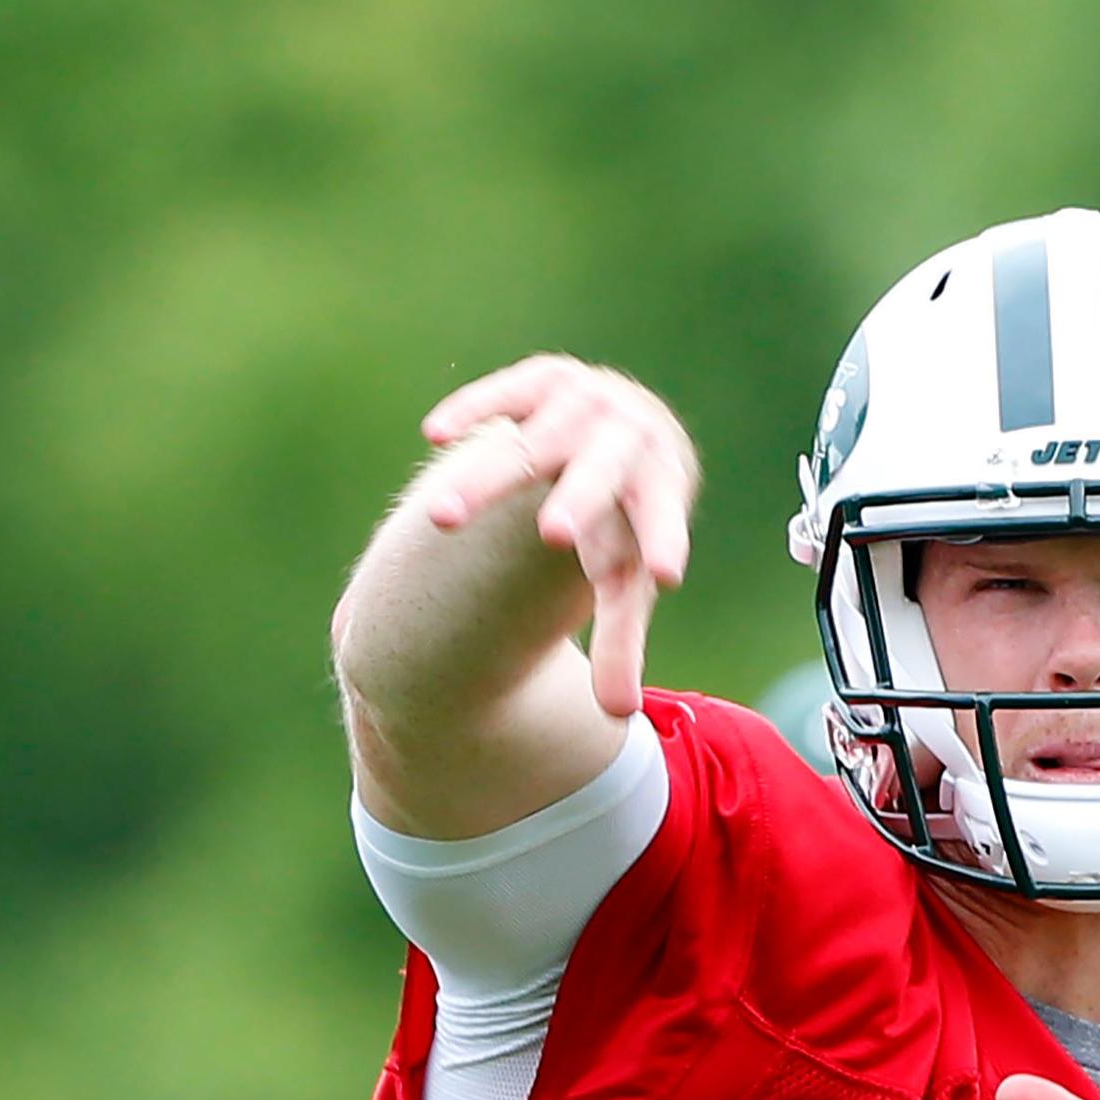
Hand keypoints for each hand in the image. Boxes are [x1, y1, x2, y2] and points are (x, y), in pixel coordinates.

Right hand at [416, 355, 698, 717]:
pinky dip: (475, 408)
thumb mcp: (626, 573)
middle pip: (602, 473)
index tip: (664, 577)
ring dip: (488, 478)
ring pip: (537, 441)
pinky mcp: (543, 381)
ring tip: (441, 520)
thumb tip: (621, 718)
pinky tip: (434, 433)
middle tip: (554, 537)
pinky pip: (508, 390)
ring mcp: (585, 404)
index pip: (662, 518)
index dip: (661, 541)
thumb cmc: (625, 521)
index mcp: (657, 488)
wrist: (630, 427)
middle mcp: (627, 439)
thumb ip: (621, 639)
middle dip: (579, 500)